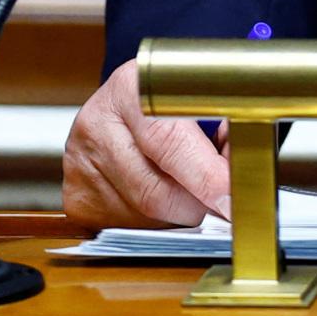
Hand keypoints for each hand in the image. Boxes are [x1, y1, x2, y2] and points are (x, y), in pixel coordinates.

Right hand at [62, 56, 231, 227]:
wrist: (127, 99)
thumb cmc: (171, 98)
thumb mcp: (198, 93)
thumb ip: (225, 125)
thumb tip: (241, 170)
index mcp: (131, 88)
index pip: (170, 141)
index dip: (205, 176)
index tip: (230, 197)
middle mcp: (97, 125)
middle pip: (154, 191)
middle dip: (197, 203)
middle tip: (220, 197)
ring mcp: (79, 163)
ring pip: (142, 217)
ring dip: (176, 214)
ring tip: (186, 185)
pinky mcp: (74, 196)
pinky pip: (124, 227)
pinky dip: (152, 222)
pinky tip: (160, 196)